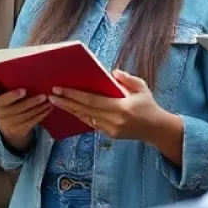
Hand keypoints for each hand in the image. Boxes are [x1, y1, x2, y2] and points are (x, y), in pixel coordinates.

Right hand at [0, 80, 50, 148]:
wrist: (5, 124)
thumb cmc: (3, 101)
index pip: (2, 100)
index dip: (12, 96)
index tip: (23, 90)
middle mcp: (0, 114)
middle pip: (16, 109)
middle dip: (31, 103)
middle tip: (43, 96)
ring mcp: (9, 124)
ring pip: (26, 116)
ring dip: (39, 109)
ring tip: (48, 101)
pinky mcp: (19, 130)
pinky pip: (31, 122)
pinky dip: (41, 115)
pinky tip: (48, 108)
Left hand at [50, 70, 177, 146]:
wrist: (156, 129)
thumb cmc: (149, 105)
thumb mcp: (141, 87)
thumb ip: (127, 79)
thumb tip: (112, 73)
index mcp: (121, 108)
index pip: (92, 100)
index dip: (75, 95)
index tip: (60, 89)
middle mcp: (113, 120)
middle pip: (84, 110)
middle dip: (66, 102)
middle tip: (50, 95)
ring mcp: (110, 129)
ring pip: (85, 118)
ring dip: (69, 109)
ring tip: (55, 102)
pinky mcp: (109, 134)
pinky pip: (91, 123)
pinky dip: (80, 115)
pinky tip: (70, 109)